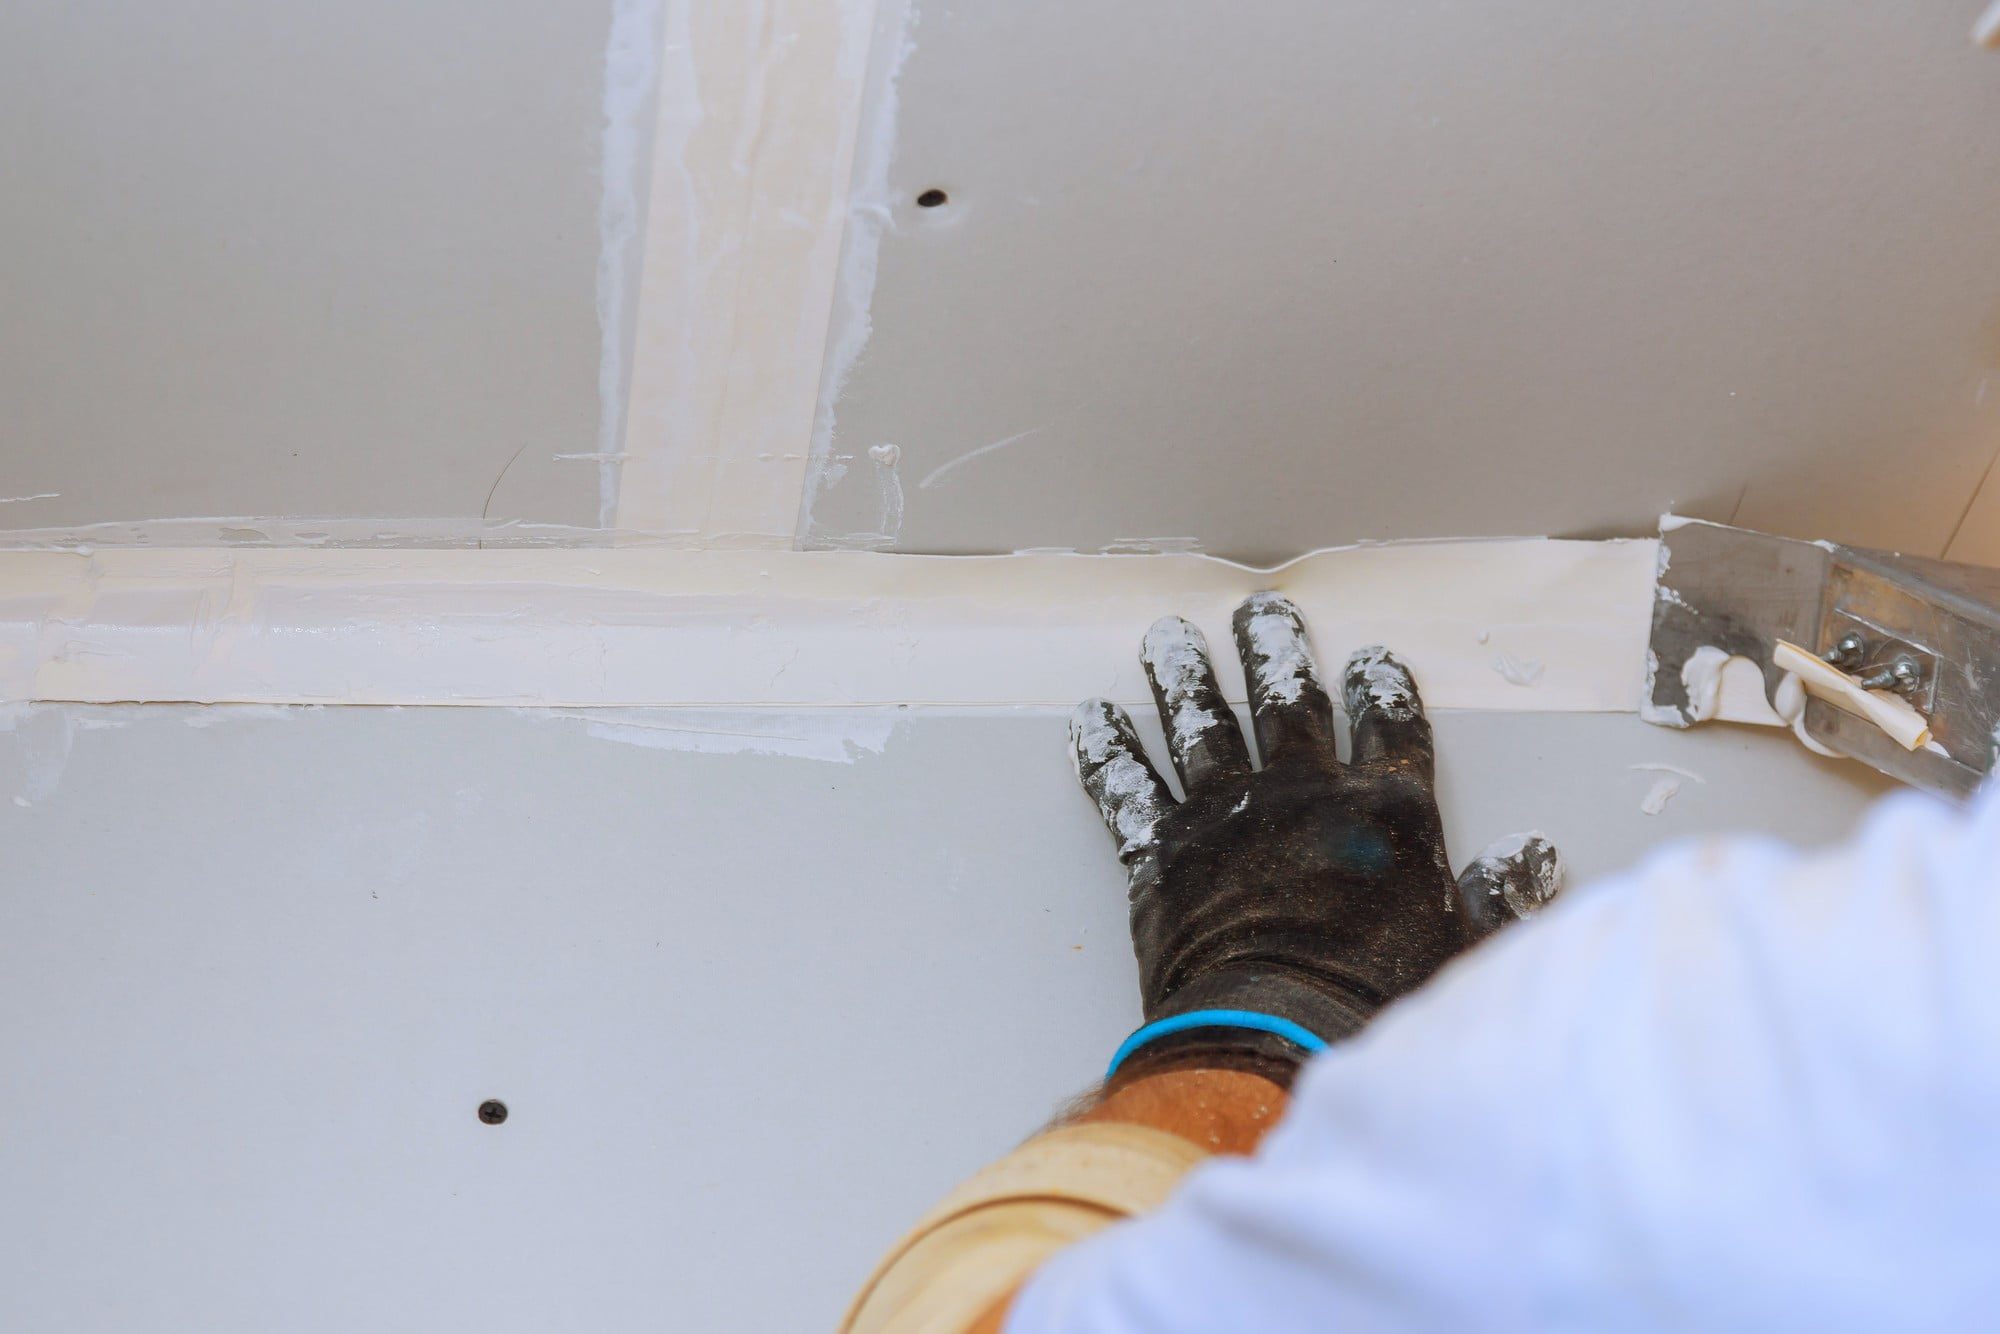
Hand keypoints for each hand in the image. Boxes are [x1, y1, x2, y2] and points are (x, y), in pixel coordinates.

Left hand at [1069, 593, 1561, 1080]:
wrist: (1277, 1036)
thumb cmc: (1375, 1005)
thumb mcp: (1463, 951)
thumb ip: (1498, 897)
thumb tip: (1531, 858)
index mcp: (1388, 811)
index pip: (1391, 727)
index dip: (1382, 689)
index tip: (1370, 658)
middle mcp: (1305, 794)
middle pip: (1288, 702)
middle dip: (1273, 651)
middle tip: (1258, 614)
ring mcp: (1226, 815)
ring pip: (1202, 724)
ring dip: (1184, 677)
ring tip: (1169, 639)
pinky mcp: (1162, 850)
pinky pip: (1127, 788)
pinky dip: (1107, 752)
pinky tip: (1092, 719)